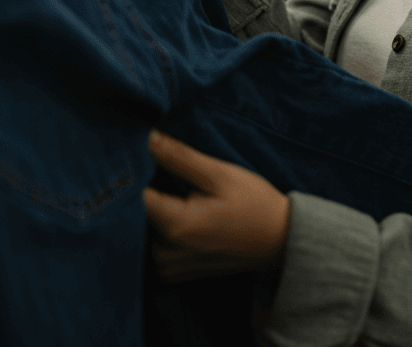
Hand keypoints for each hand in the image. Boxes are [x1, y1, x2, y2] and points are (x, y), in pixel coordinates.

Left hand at [144, 130, 290, 281]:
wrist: (278, 240)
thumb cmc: (252, 203)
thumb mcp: (219, 174)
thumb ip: (180, 158)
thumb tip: (148, 138)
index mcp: (175, 226)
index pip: (133, 198)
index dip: (135, 175)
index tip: (141, 158)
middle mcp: (165, 253)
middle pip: (135, 216)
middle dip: (143, 192)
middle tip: (160, 172)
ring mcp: (169, 268)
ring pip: (142, 232)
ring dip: (152, 211)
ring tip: (173, 190)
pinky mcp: (174, 273)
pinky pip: (153, 247)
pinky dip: (159, 229)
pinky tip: (180, 211)